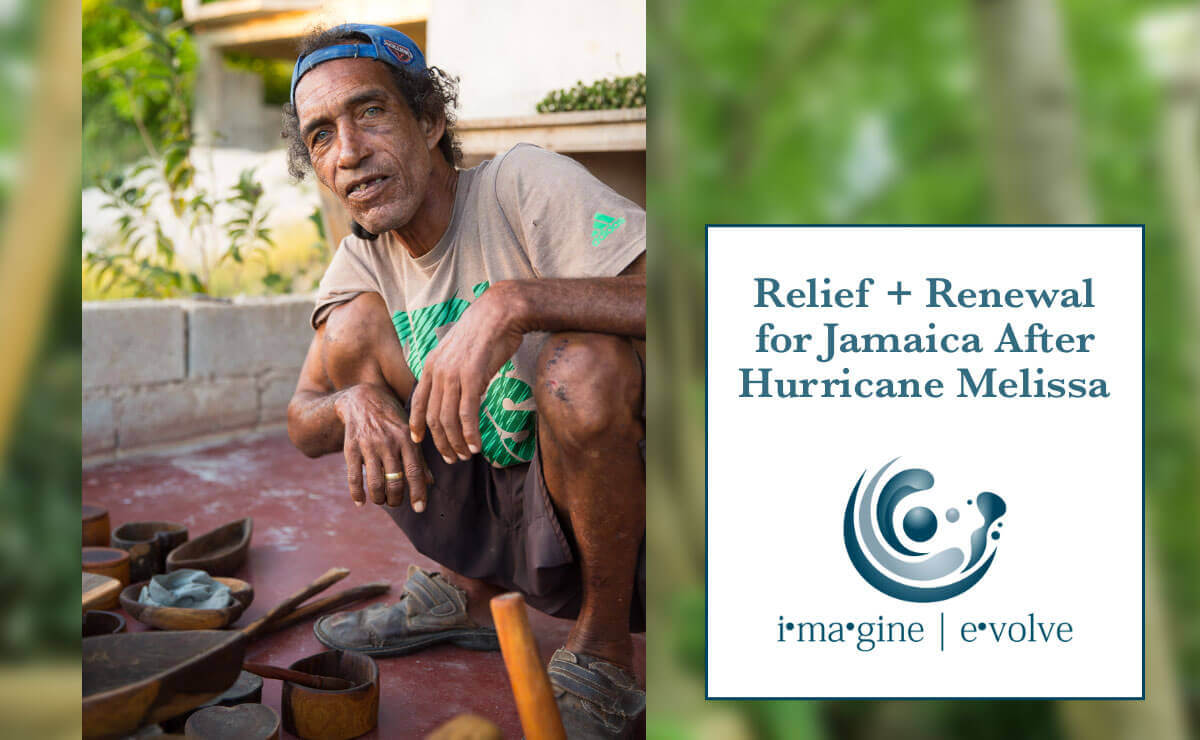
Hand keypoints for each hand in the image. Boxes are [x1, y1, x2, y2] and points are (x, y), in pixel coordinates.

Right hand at [334, 383, 430, 511]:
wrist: (363, 398)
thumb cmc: (392, 419)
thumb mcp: (409, 432)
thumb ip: (419, 457)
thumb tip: (430, 483)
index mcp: (407, 439)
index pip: (415, 472)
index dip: (418, 493)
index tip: (420, 508)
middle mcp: (389, 442)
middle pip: (395, 481)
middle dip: (396, 499)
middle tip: (395, 503)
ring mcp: (369, 445)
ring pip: (375, 483)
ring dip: (379, 498)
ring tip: (381, 501)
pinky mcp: (351, 447)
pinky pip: (354, 477)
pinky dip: (357, 494)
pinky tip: (360, 503)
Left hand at [409, 284, 524, 462]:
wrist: (499, 312)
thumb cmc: (485, 332)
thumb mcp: (459, 351)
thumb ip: (452, 371)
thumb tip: (459, 392)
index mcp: (431, 365)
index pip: (418, 401)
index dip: (417, 425)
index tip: (418, 440)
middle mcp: (438, 371)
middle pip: (433, 417)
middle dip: (441, 442)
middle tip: (452, 457)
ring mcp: (453, 374)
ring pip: (448, 419)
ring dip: (456, 442)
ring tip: (466, 455)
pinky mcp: (472, 377)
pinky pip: (467, 414)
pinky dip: (470, 433)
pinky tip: (476, 445)